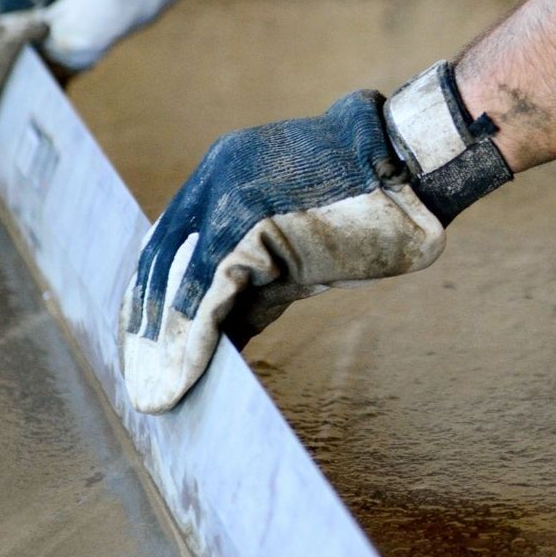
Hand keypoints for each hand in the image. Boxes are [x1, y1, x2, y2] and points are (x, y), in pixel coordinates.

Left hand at [120, 90, 447, 413]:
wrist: (411, 169)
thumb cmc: (373, 204)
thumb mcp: (302, 242)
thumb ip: (260, 276)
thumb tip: (225, 333)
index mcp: (225, 168)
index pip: (174, 237)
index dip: (158, 288)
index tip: (149, 330)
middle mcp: (216, 176)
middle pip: (164, 258)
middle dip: (150, 319)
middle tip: (143, 367)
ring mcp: (229, 196)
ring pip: (181, 283)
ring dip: (167, 343)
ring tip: (159, 388)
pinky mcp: (247, 226)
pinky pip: (207, 296)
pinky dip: (192, 342)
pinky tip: (184, 376)